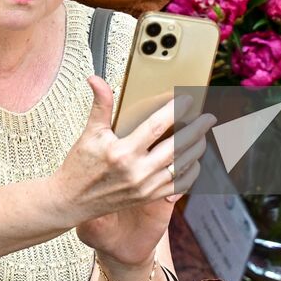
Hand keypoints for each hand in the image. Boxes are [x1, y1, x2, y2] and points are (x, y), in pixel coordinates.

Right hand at [55, 78, 211, 264]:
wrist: (72, 201)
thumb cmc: (80, 166)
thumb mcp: (90, 133)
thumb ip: (100, 104)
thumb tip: (96, 79)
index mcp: (122, 152)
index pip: (157, 127)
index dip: (175, 111)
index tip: (187, 100)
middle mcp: (137, 171)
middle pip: (176, 147)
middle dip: (196, 130)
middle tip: (209, 117)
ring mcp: (145, 187)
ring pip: (180, 166)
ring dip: (196, 149)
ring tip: (204, 135)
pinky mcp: (148, 198)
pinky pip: (177, 185)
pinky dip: (190, 172)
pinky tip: (194, 160)